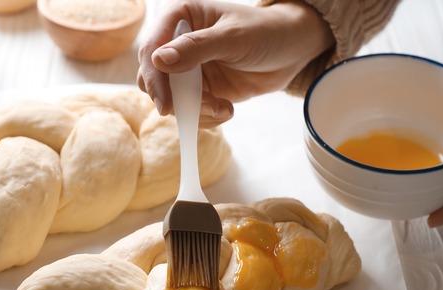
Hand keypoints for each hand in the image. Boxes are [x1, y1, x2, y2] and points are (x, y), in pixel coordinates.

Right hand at [137, 0, 333, 127]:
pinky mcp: (201, 90)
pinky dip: (205, 118)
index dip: (154, 78)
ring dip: (195, 111)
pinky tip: (227, 109)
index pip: (152, 49)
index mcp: (180, 18)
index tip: (165, 104)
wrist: (291, 50)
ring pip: (171, 99)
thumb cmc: (264, 32)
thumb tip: (160, 60)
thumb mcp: (232, 37)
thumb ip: (196, 48)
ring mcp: (189, 69)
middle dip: (176, 99)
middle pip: (153, 78)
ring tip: (223, 108)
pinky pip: (190, 111)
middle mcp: (178, 44)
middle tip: (203, 107)